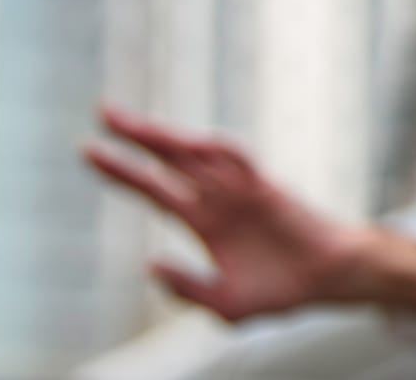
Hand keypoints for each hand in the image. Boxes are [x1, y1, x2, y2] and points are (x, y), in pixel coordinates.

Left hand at [83, 105, 415, 318]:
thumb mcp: (223, 305)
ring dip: (168, 139)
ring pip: (199, 156)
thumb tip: (150, 264)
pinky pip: (241, 165)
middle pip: (170, 159)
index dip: (122, 170)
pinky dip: (219, 152)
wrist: (327, 281)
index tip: (88, 149)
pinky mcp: (268, 192)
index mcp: (203, 221)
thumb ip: (185, 287)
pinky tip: (194, 142)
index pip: (154, 187)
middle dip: (137, 136)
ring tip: (134, 125)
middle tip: (104, 110)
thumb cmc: (278, 291)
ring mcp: (242, 191)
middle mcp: (218, 199)